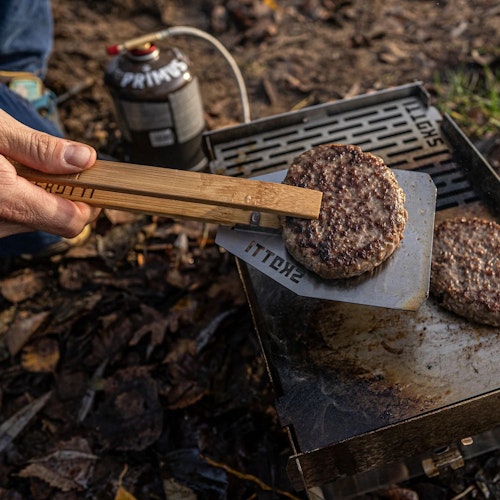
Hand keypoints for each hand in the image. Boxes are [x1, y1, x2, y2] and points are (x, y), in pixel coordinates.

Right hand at [0, 109, 100, 238]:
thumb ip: (40, 149)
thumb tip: (85, 159)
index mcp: (4, 201)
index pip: (71, 221)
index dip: (90, 203)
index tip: (96, 183)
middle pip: (55, 221)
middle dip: (64, 195)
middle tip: (59, 166)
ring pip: (34, 220)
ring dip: (40, 196)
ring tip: (18, 166)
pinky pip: (12, 218)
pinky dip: (19, 199)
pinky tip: (5, 177)